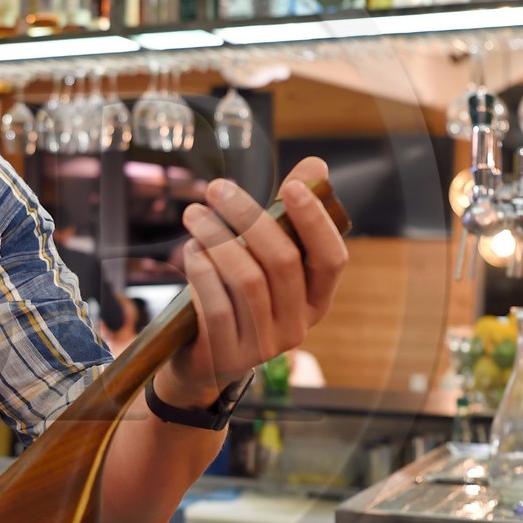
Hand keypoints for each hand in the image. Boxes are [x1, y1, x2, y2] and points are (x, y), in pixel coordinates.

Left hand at [154, 159, 348, 407]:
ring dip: (218, 239)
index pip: (332, 258)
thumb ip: (288, 215)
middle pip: (283, 262)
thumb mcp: (263, 257)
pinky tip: (190, 250)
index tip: (290, 186)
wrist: (204, 356)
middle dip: (249, 217)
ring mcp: (266, 344)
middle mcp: (299, 324)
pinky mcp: (230, 355)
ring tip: (194, 215)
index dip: (315, 221)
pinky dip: (202, 271)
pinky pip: (218, 305)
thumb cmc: (237, 294)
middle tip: (217, 188)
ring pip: (248, 281)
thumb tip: (315, 165)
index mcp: (317, 298)